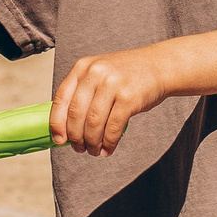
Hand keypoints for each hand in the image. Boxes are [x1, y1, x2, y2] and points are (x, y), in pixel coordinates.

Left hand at [50, 47, 174, 157]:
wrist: (159, 66)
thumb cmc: (126, 74)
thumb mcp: (99, 72)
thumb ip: (82, 92)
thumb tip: (66, 127)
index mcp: (83, 67)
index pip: (61, 98)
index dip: (57, 123)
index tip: (58, 139)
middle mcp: (95, 73)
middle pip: (76, 114)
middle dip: (75, 137)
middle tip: (79, 148)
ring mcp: (112, 85)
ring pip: (93, 123)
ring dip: (91, 143)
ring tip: (94, 150)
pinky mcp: (129, 98)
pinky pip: (113, 128)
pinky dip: (108, 143)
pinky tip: (108, 148)